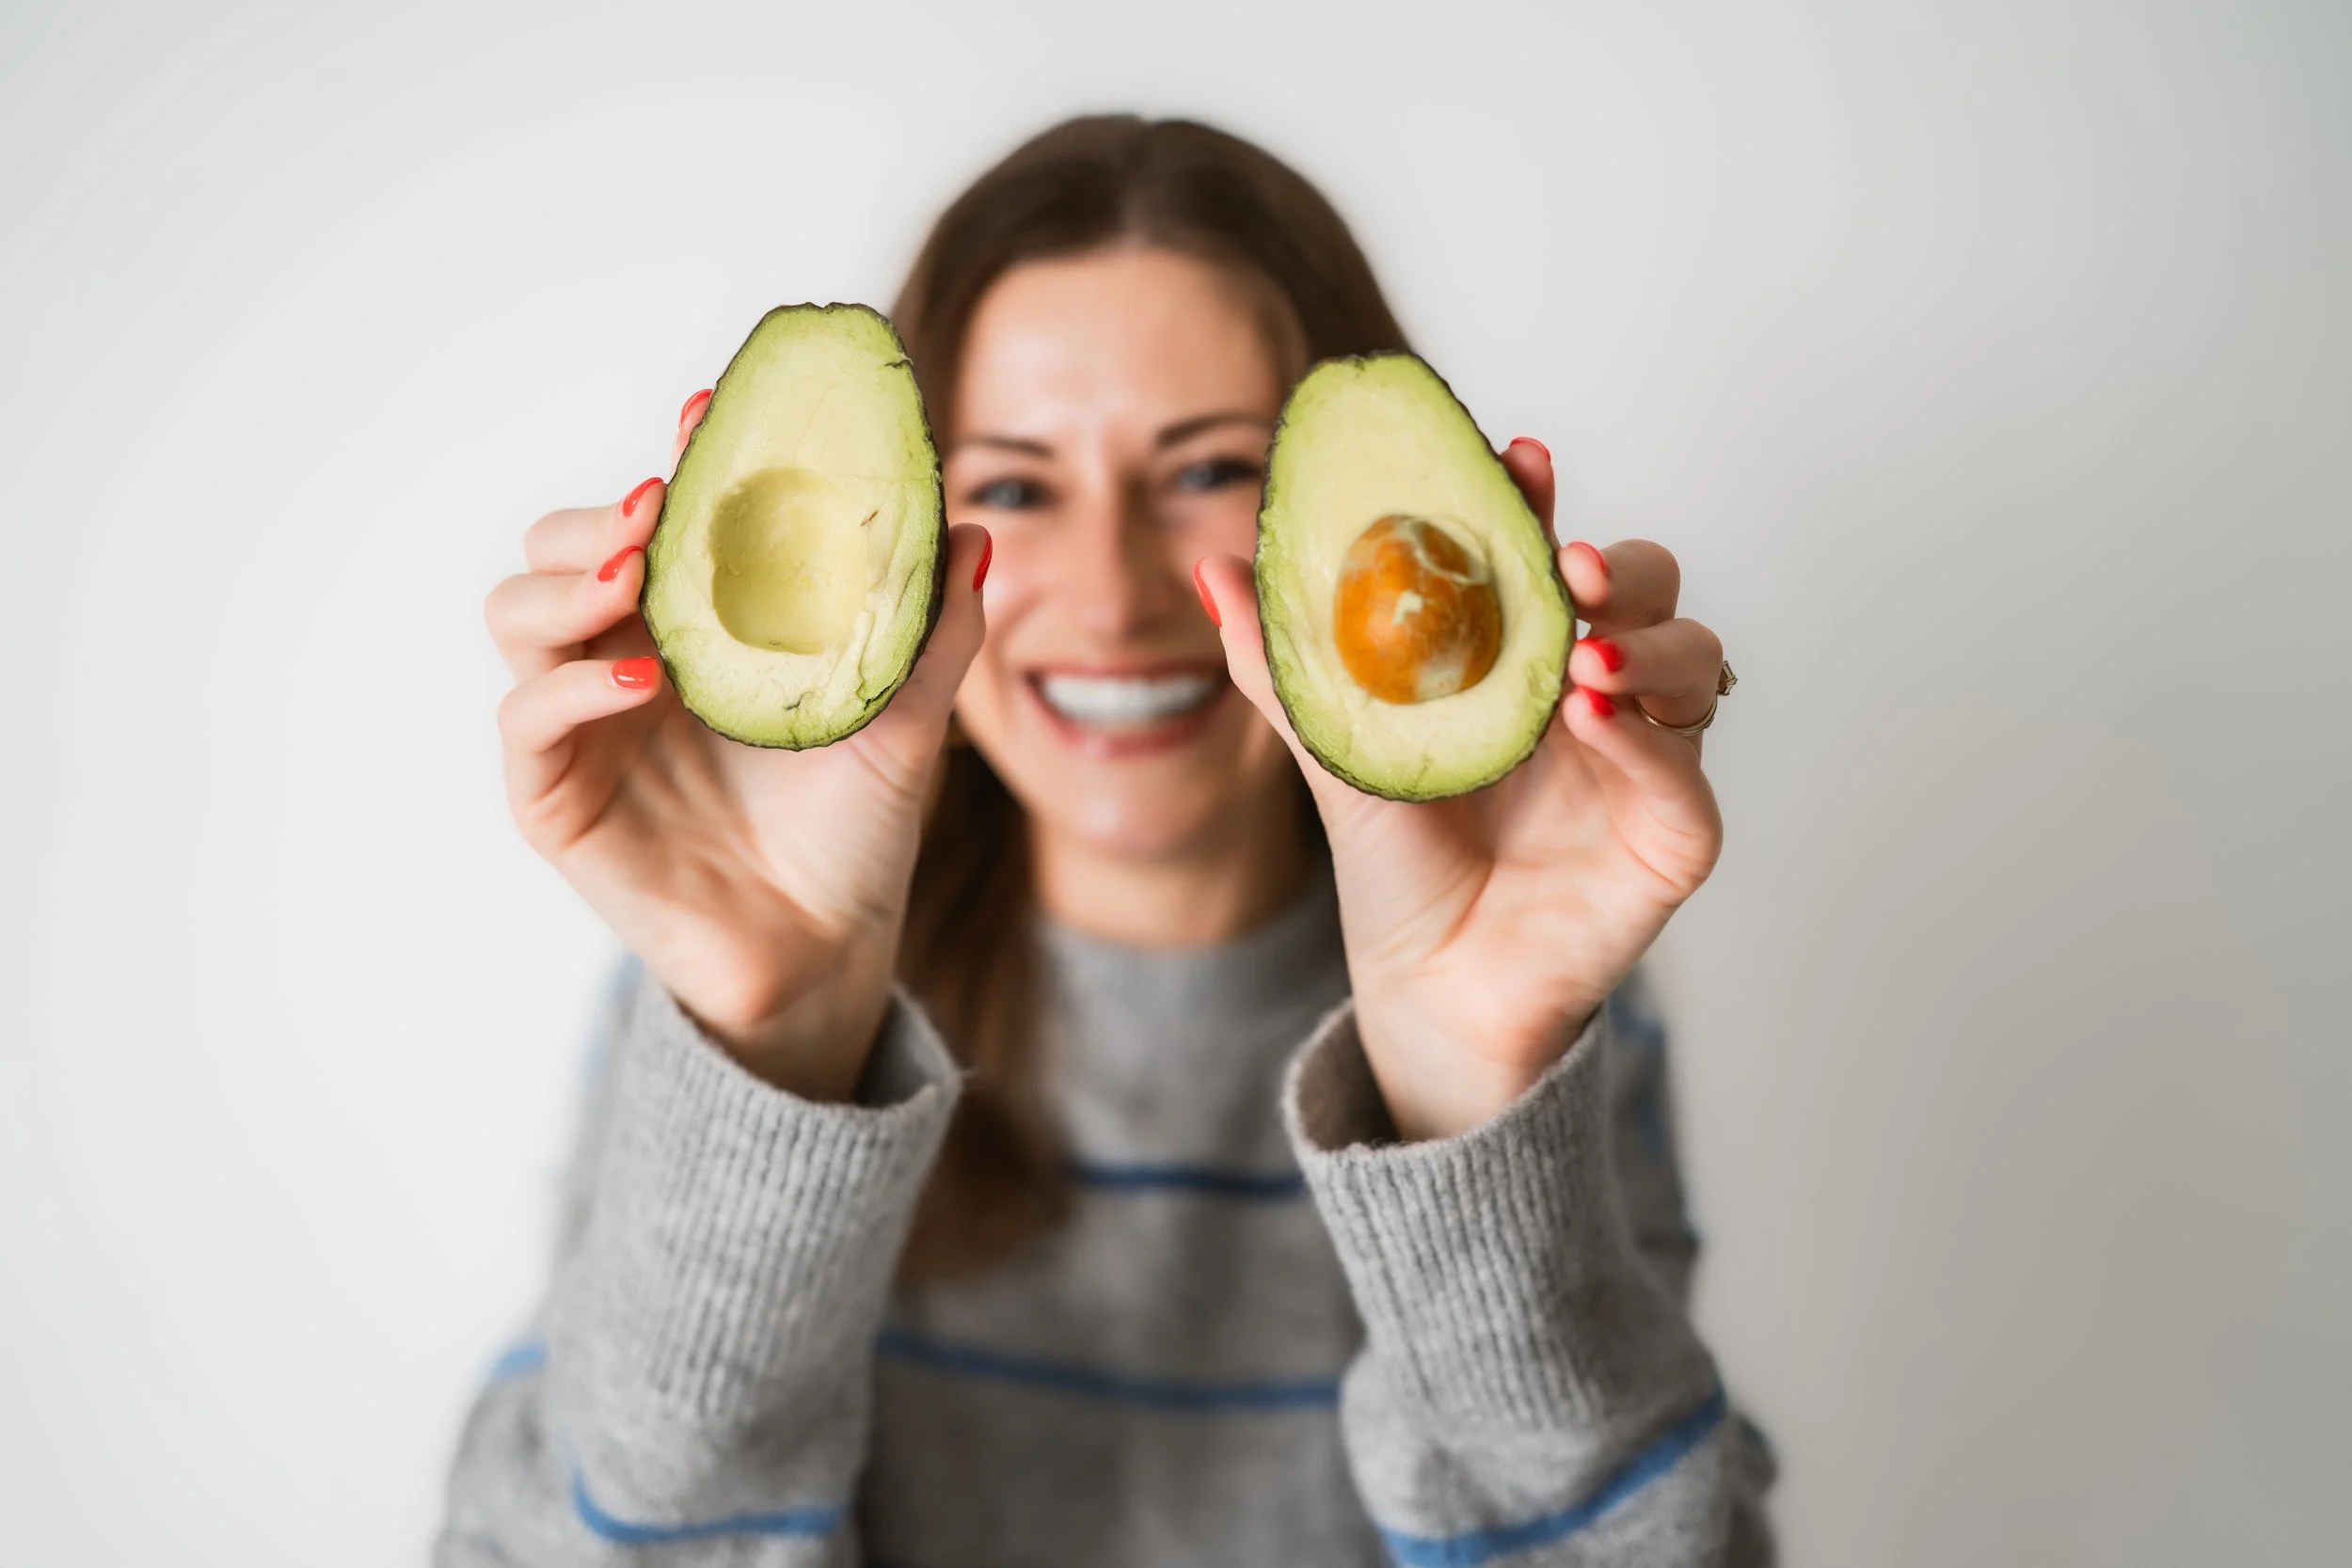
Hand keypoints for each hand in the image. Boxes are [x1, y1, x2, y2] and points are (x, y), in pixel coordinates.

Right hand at [485, 394, 989, 1098]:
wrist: (829, 949)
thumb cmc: (854, 830)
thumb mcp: (906, 719)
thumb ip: (932, 629)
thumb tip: (973, 532)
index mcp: (696, 623)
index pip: (659, 518)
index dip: (674, 461)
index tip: (709, 414)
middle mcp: (625, 656)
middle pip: (558, 547)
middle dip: (594, 516)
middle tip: (656, 509)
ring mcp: (584, 724)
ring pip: (517, 612)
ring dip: (565, 579)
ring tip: (635, 578)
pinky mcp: (558, 798)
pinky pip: (528, 720)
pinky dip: (571, 685)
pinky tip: (638, 676)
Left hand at [1197, 439, 1724, 1138]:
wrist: (1427, 985)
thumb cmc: (1397, 861)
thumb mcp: (1333, 750)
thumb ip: (1282, 665)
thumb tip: (1213, 567)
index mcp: (1525, 651)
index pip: (1549, 551)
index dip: (1540, 503)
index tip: (1516, 459)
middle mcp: (1595, 689)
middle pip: (1647, 587)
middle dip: (1618, 565)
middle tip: (1568, 568)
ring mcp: (1642, 757)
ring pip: (1694, 659)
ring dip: (1648, 641)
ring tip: (1582, 654)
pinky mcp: (1670, 833)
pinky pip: (1686, 771)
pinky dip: (1646, 737)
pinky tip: (1591, 715)